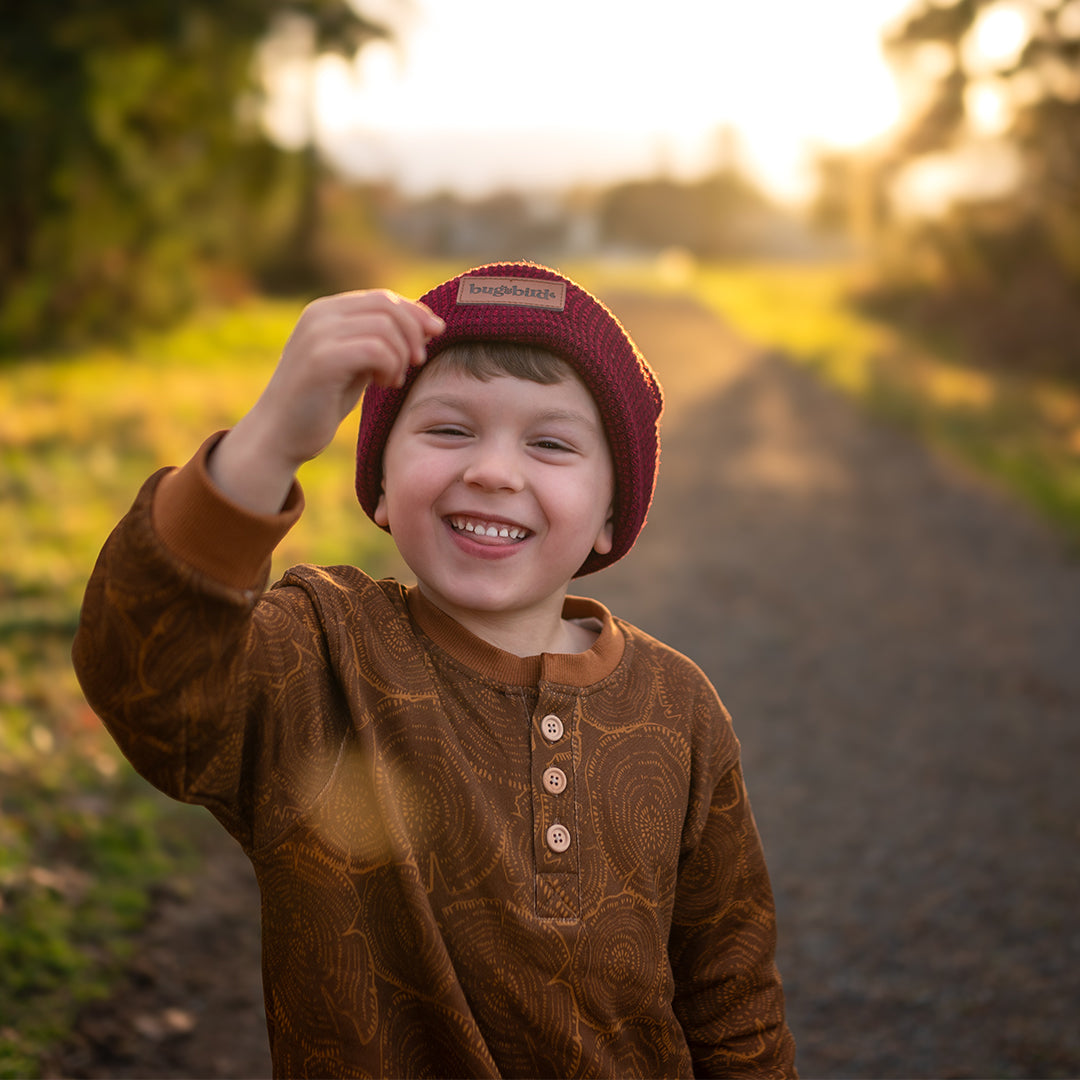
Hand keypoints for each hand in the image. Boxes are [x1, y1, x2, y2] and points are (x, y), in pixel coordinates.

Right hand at [210, 290, 443, 512]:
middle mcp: (319, 315)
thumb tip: (428, 325)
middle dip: (413, 334)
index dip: (415, 315)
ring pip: (386, 328)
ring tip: (393, 380)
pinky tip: (384, 385)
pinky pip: (377, 350)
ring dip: (401, 356)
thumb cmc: (320, 403)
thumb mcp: (354, 364)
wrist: (279, 436)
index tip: (435, 335)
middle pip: (388, 307)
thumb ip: (379, 341)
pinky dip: (391, 366)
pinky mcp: (322, 360)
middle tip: (416, 363)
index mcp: (325, 311)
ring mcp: (318, 335)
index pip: (383, 299)